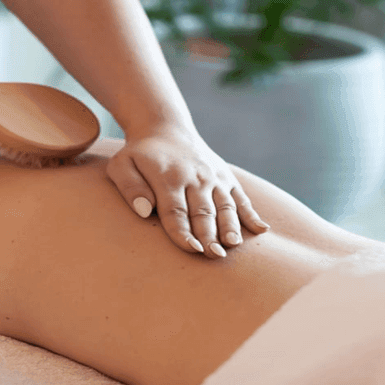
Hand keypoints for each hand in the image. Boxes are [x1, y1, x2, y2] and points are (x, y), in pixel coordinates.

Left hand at [106, 128, 269, 257]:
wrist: (164, 128)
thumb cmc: (139, 154)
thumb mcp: (122, 165)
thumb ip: (129, 187)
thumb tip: (143, 211)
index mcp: (168, 178)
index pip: (176, 212)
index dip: (184, 233)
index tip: (192, 249)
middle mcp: (194, 178)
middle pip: (203, 212)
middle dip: (209, 235)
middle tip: (214, 256)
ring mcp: (213, 177)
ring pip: (224, 206)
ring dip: (230, 226)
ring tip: (234, 245)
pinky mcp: (225, 177)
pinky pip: (240, 197)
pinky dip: (251, 214)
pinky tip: (262, 230)